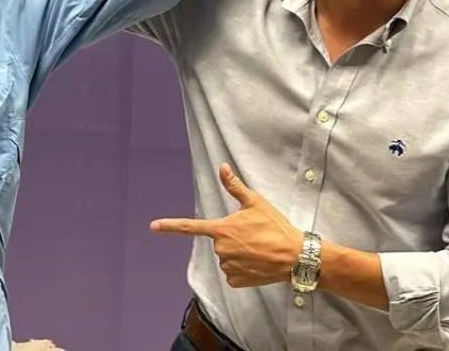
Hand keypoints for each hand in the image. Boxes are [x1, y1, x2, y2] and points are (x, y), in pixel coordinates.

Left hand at [151, 163, 302, 288]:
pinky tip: (257, 263)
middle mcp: (221, 249)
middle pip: (219, 242)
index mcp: (222, 229)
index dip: (170, 226)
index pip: (191, 226)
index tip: (153, 226)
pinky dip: (243, 269)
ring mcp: (228, 267)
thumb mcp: (255, 202)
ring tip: (259, 249)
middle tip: (254, 235)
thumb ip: (234, 187)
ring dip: (238, 254)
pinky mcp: (236, 281)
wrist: (295, 256)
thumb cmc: (275, 226)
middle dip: (233, 238)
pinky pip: (233, 273)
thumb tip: (222, 167)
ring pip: (226, 258)